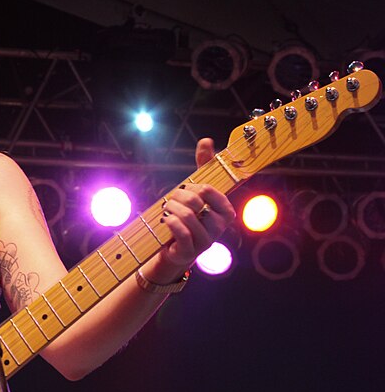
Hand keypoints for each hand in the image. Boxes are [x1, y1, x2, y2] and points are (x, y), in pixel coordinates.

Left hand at [158, 138, 234, 267]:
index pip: (209, 190)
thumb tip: (206, 140)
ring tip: (166, 210)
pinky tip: (165, 219)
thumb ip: (204, 165)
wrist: (175, 247)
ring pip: (188, 216)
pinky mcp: (191, 251)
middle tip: (171, 200)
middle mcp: (220, 227)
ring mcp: (206, 241)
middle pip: (195, 201)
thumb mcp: (197, 190)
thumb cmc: (189, 214)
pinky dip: (170, 222)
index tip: (186, 190)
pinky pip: (182, 233)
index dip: (192, 187)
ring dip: (171, 209)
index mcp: (226, 211)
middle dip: (177, 196)